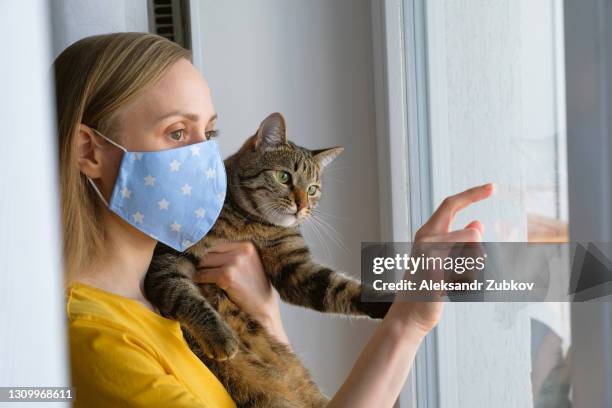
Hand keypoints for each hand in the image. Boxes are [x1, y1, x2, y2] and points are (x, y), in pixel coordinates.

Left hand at [192, 242, 289, 343]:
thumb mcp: (248, 264)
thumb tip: (204, 251)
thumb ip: (231, 255)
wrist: (263, 308)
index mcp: (247, 246)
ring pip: (204, 262)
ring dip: (200, 271)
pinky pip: (203, 275)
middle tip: (199, 272)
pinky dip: (199, 280)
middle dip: (203, 263)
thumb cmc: (254, 288)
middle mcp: (242, 250)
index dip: (208, 254)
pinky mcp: (227, 275)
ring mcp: (235, 262)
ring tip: (201, 279)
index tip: (202, 262)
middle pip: (209, 251)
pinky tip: (202, 285)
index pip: (217, 244)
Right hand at [386, 183, 494, 334]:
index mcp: (427, 232)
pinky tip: (448, 292)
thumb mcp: (441, 260)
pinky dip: (466, 285)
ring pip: (474, 254)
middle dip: (477, 255)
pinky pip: (469, 272)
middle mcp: (426, 237)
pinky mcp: (436, 269)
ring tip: (452, 285)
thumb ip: (457, 241)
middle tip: (464, 272)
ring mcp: (430, 253)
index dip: (473, 194)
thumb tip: (478, 223)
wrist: (409, 315)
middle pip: (472, 235)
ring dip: (472, 273)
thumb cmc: (426, 289)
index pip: (451, 204)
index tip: (493, 187)